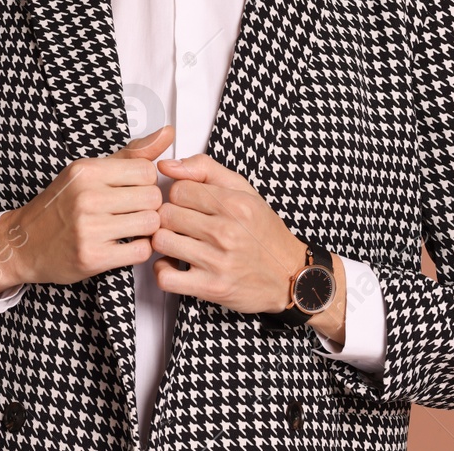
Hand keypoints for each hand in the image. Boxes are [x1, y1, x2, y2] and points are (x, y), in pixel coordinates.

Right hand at [0, 125, 171, 296]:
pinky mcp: (92, 257)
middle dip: (149, 206)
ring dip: (146, 229)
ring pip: (151, 224)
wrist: (24, 242)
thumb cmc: (61, 205)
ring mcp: (89, 228)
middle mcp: (87, 196)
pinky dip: (139, 249)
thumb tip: (168, 133)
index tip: (133, 190)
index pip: (146, 170)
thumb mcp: (89, 172)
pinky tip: (124, 244)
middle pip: (153, 198)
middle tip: (133, 211)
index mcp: (86, 171)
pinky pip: (141, 251)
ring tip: (130, 228)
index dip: (146, 183)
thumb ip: (131, 154)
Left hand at [149, 150, 305, 315]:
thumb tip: (165, 166)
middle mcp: (227, 232)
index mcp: (235, 205)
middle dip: (170, 218)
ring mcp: (218, 262)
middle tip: (183, 224)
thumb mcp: (244, 191)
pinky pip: (165, 276)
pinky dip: (164, 271)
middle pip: (167, 214)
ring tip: (178, 242)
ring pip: (162, 241)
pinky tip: (176, 265)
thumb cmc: (264, 233)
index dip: (179, 196)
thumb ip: (204, 169)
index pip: (179, 189)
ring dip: (165, 242)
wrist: (291, 276)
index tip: (189, 205)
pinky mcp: (211, 288)